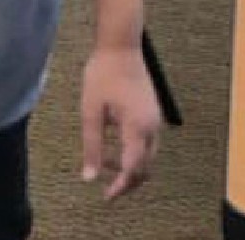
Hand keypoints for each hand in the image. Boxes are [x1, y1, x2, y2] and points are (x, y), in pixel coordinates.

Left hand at [79, 45, 161, 200]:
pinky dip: (134, 153)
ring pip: (148, 157)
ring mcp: (155, 120)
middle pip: (145, 168)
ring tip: (105, 164)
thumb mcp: (91, 112)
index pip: (133, 169)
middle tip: (106, 189)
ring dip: (130, 167)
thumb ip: (92, 147)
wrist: (120, 47)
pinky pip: (147, 143)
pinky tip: (114, 147)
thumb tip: (89, 177)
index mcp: (137, 128)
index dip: (120, 187)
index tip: (105, 197)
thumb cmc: (102, 75)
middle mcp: (152, 127)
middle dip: (127, 181)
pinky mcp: (153, 114)